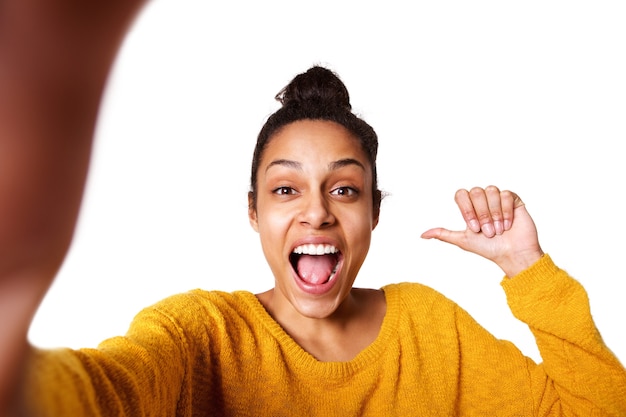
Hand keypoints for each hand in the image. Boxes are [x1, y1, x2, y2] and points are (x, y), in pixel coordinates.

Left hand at [421, 186, 543, 276]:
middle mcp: (483, 200)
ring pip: (491, 191)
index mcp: (470, 207)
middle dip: (482, 214)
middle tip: (488, 231)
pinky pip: (506, 194)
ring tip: (499, 229)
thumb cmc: (488, 248)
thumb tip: (422, 235)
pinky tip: (508, 224)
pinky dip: (506, 211)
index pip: (461, 194)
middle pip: (476, 192)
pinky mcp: (513, 199)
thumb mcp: (463, 240)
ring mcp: (498, 198)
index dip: (467, 210)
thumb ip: (443, 234)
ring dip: (494, 214)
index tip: (474, 228)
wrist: (512, 253)